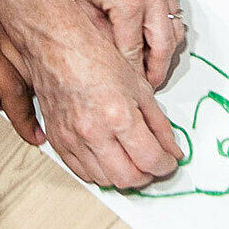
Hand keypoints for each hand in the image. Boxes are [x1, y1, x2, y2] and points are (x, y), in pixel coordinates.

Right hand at [25, 11, 183, 188]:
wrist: (58, 48)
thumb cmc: (95, 58)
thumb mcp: (139, 87)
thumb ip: (158, 123)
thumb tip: (171, 149)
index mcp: (118, 115)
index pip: (150, 159)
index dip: (166, 165)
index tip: (169, 161)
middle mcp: (93, 132)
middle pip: (128, 178)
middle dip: (147, 176)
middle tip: (153, 164)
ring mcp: (72, 139)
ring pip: (104, 180)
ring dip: (123, 176)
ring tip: (132, 161)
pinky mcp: (57, 141)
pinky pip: (81, 173)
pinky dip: (99, 172)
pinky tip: (108, 158)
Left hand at [59, 0, 181, 87]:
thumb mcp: (82, 1)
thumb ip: (99, 33)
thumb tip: (110, 58)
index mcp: (128, 3)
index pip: (133, 52)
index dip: (132, 75)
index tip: (131, 89)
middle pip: (163, 47)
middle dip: (157, 71)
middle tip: (149, 86)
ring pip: (176, 31)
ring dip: (166, 52)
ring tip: (152, 67)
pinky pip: (175, 12)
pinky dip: (168, 30)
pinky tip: (155, 38)